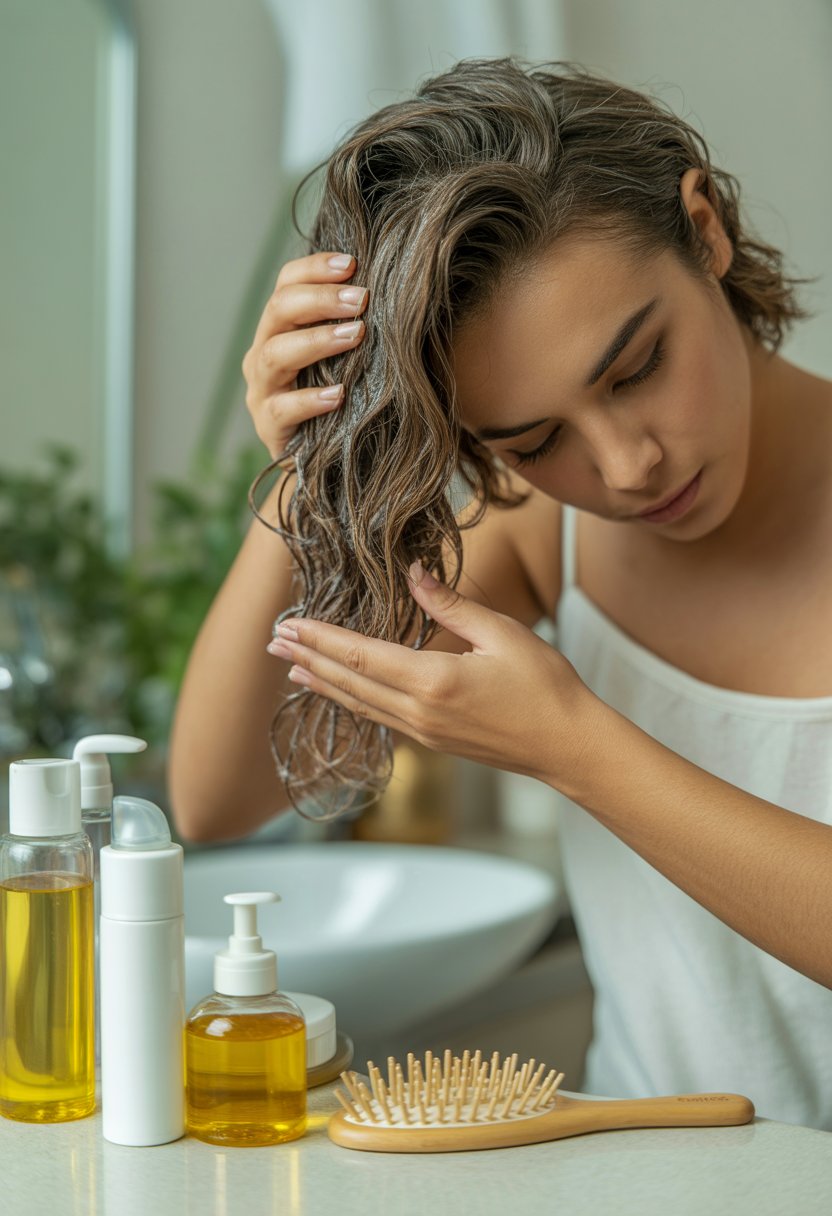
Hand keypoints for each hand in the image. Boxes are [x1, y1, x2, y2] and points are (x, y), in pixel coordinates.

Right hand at [241, 251, 367, 460]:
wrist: (325, 459)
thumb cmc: (341, 397)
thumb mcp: (346, 357)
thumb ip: (354, 325)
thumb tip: (397, 289)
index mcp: (280, 327)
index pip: (286, 283)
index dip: (315, 268)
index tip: (353, 263)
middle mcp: (263, 352)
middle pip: (279, 310)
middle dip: (321, 299)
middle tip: (362, 299)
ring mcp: (261, 391)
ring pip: (275, 354)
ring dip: (317, 341)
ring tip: (355, 336)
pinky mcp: (268, 428)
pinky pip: (283, 410)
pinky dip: (310, 400)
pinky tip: (339, 395)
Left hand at [266, 563, 602, 790]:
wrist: (568, 746)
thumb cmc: (545, 687)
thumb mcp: (503, 633)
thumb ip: (451, 605)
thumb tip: (412, 573)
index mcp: (434, 681)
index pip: (361, 655)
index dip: (321, 639)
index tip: (289, 624)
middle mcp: (419, 713)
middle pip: (349, 682)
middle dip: (308, 659)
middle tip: (272, 640)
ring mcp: (424, 733)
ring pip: (359, 704)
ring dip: (323, 683)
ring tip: (292, 667)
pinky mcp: (433, 742)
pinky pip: (379, 718)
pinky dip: (351, 701)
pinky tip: (340, 692)